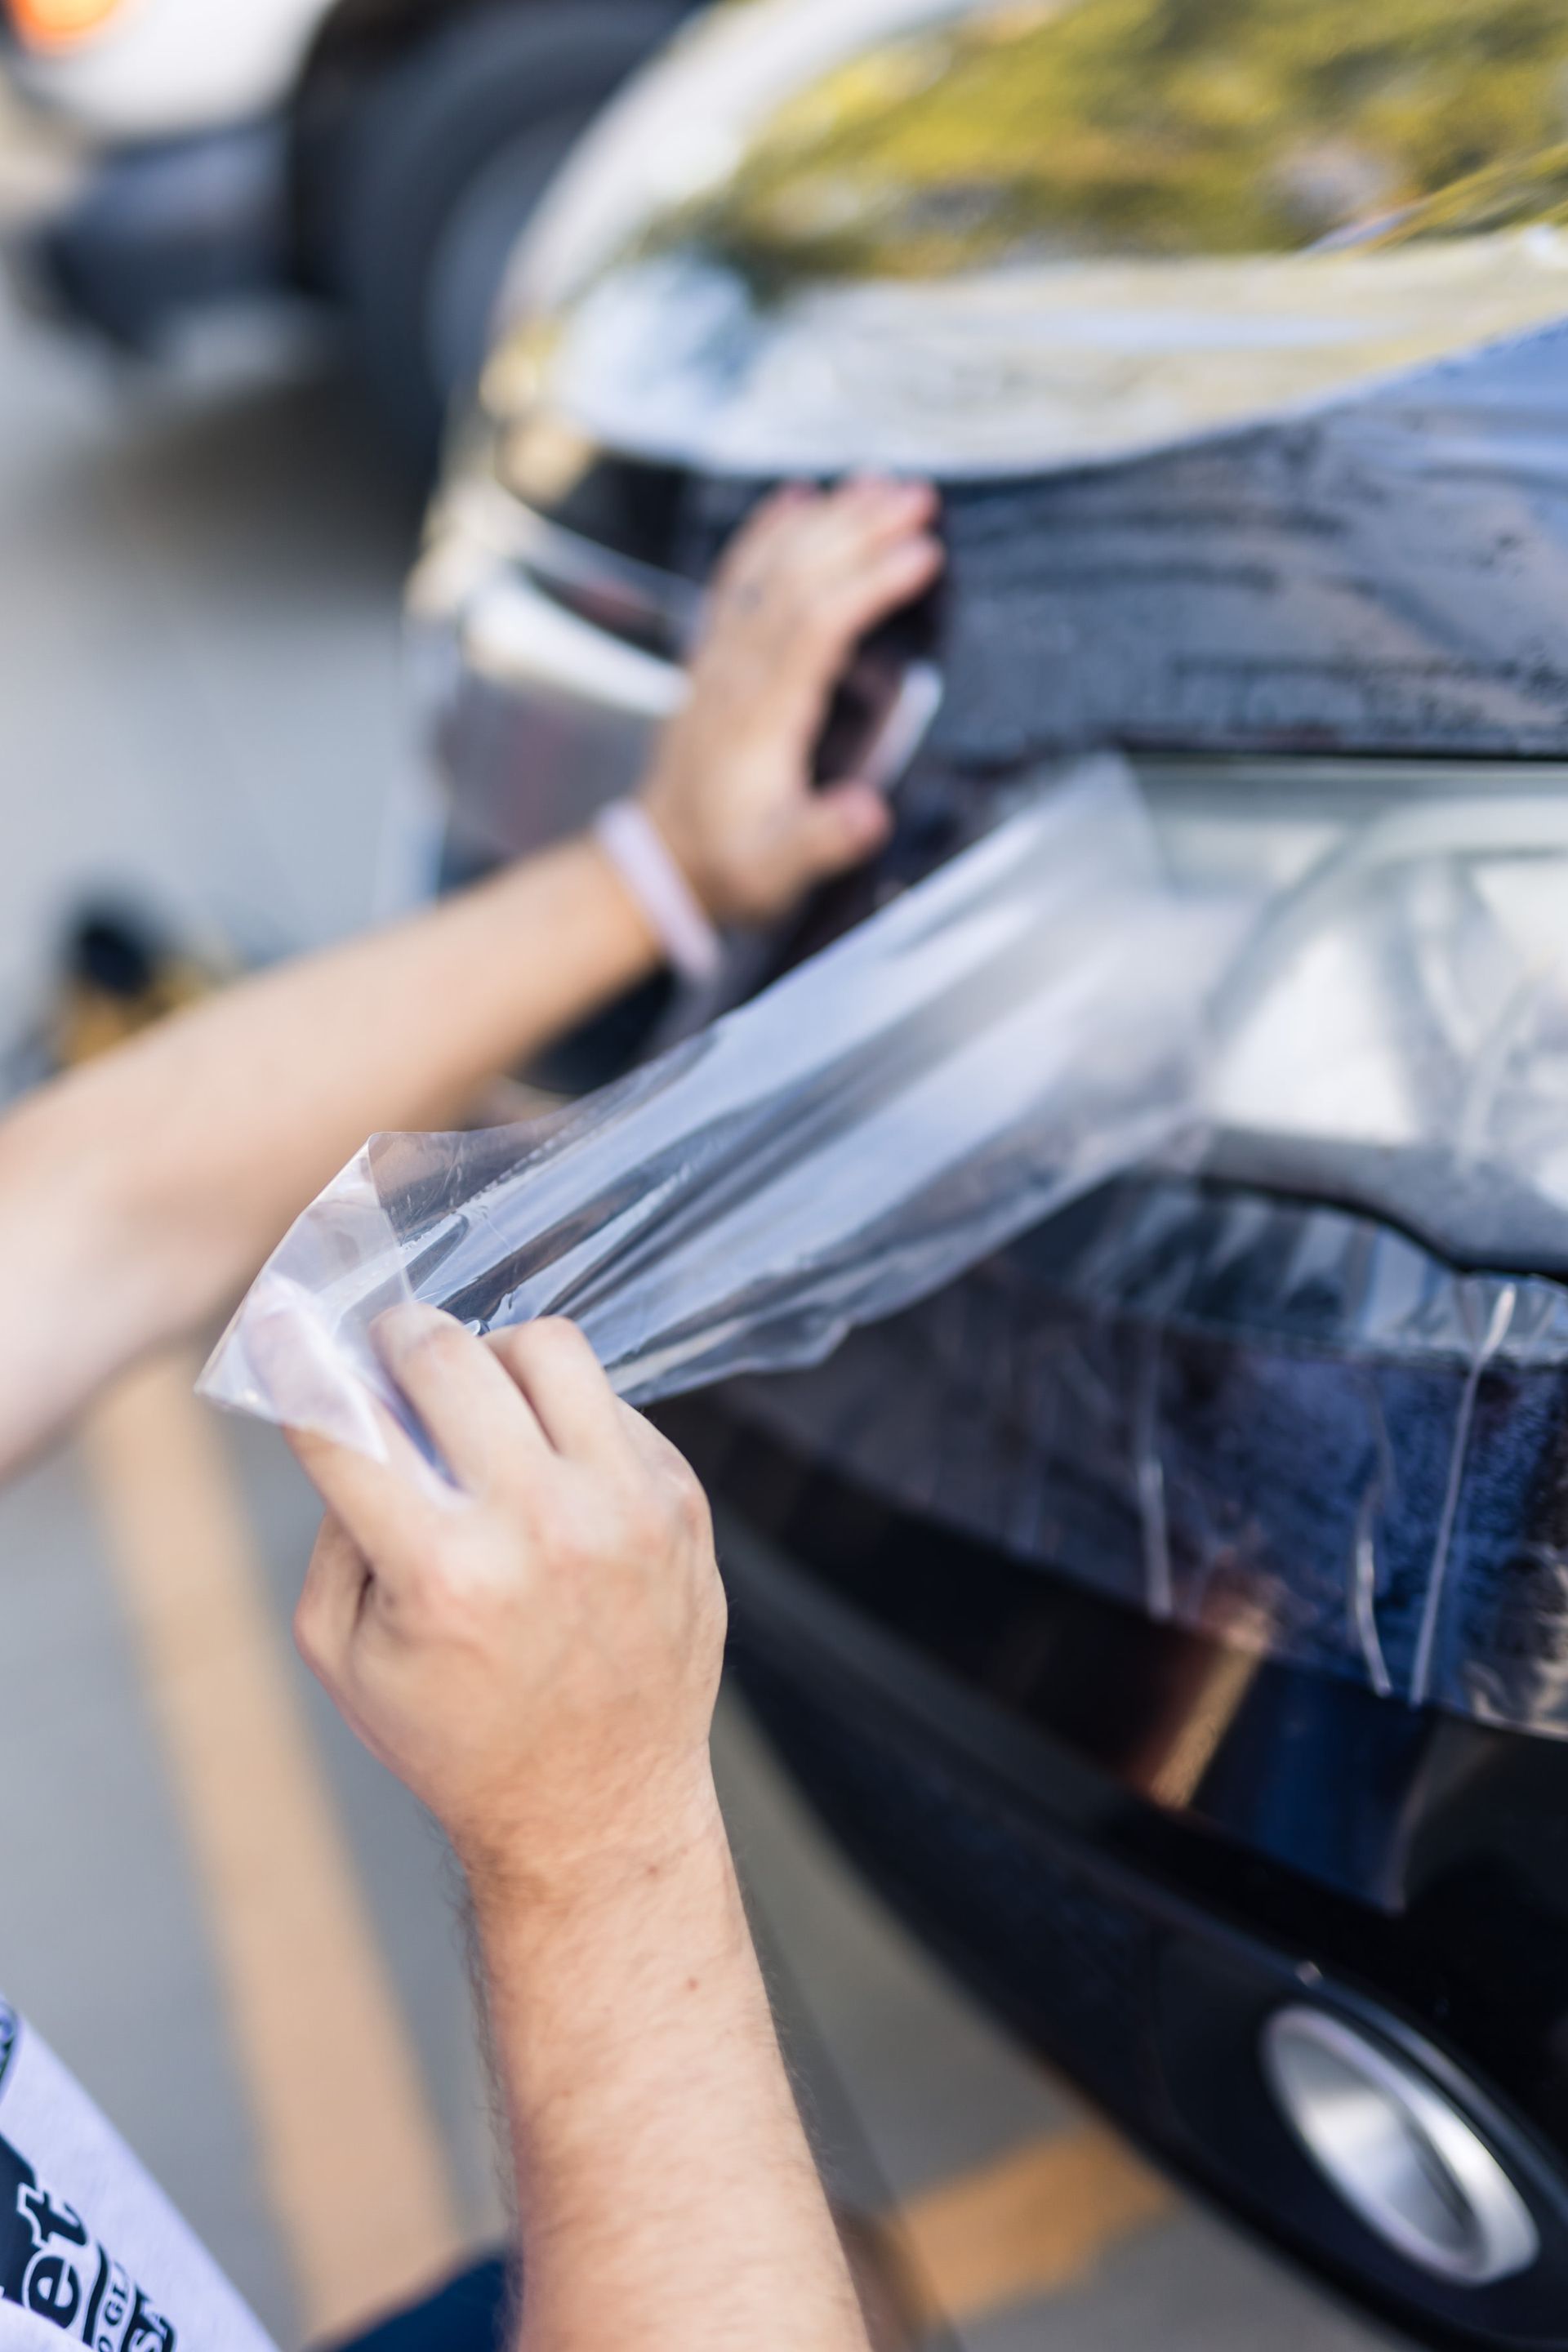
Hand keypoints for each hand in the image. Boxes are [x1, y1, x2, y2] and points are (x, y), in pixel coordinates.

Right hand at [285, 1306, 725, 1905]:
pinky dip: (567, 1416)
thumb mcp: (346, 1655)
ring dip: (496, 1357)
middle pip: (447, 1354)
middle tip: (390, 1352)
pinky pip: (612, 1401)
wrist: (597, 1807)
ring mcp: (624, 1507)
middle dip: (399, 1340)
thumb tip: (345, 1408)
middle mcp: (542, 1526)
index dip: (299, 1360)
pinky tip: (550, 1466)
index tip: (282, 1324)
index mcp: (442, 1571)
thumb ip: (335, 1527)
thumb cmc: (457, 1738)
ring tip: (481, 1397)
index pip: (346, 1420)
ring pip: (549, 1347)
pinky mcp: (680, 1502)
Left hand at [639, 476, 942, 926]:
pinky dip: (766, 531)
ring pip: (769, 566)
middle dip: (857, 529)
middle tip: (918, 496)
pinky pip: (736, 577)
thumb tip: (868, 812)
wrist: (664, 863)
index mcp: (759, 716)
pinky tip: (796, 498)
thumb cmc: (730, 864)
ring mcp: (719, 658)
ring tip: (879, 481)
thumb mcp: (779, 870)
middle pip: (796, 578)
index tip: (923, 553)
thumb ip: (822, 839)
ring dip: (824, 519)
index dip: (868, 583)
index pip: (815, 626)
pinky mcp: (714, 656)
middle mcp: (734, 674)